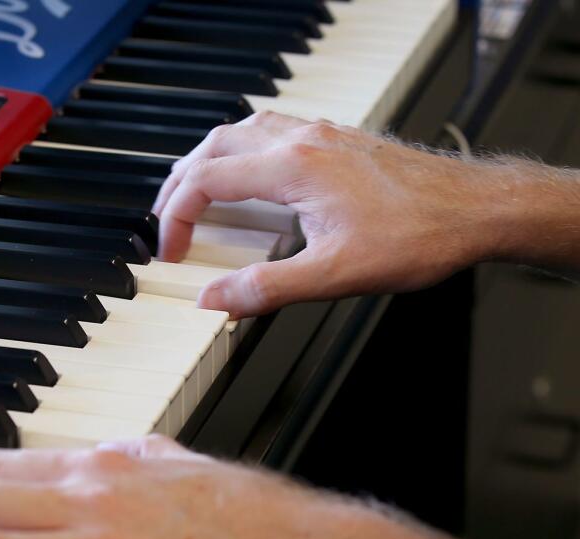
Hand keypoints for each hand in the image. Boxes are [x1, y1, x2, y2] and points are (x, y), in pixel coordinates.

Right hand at [151, 112, 509, 318]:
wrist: (477, 209)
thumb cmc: (420, 235)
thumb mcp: (334, 275)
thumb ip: (265, 288)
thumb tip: (214, 301)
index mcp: (292, 168)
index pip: (204, 181)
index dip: (175, 218)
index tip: (171, 251)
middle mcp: (302, 141)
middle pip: (214, 147)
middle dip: (180, 184)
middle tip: (167, 222)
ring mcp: (322, 135)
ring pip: (242, 131)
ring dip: (208, 161)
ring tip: (195, 194)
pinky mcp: (340, 140)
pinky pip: (273, 130)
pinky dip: (243, 151)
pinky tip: (254, 176)